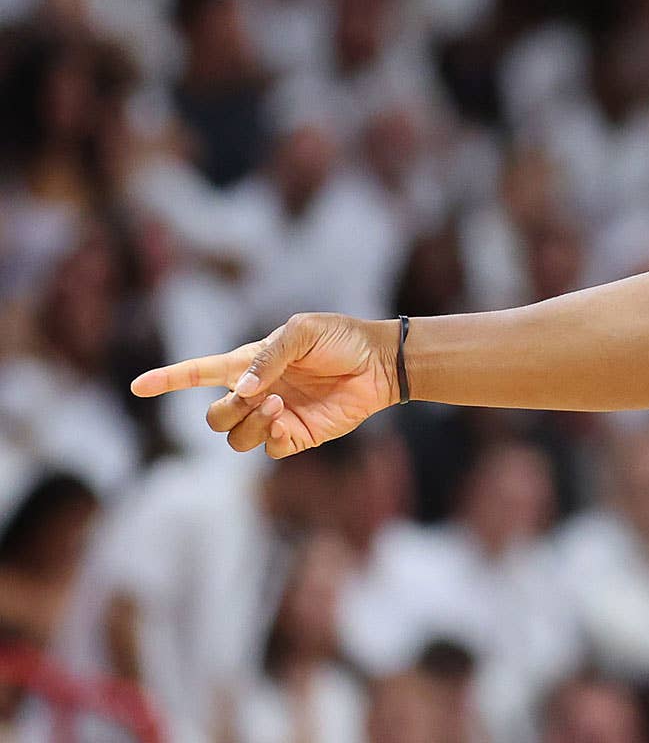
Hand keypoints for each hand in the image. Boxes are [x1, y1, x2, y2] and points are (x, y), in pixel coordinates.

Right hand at [129, 313, 400, 458]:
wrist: (378, 363)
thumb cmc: (340, 339)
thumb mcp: (301, 332)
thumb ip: (267, 357)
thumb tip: (242, 391)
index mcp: (248, 363)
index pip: (198, 373)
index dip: (167, 380)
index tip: (138, 387)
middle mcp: (255, 393)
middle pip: (213, 417)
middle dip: (225, 411)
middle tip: (258, 395)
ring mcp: (274, 417)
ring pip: (234, 437)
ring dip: (247, 423)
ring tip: (277, 405)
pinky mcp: (296, 436)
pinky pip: (267, 448)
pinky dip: (268, 436)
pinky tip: (285, 419)